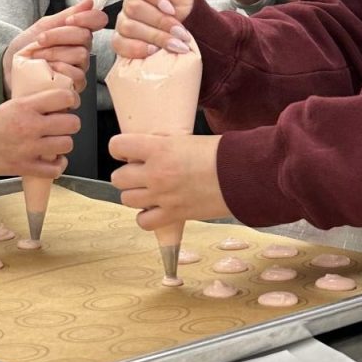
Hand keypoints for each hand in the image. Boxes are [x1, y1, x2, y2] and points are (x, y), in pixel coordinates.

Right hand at [0, 88, 78, 176]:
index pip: (63, 97)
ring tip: (56, 142)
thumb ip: (32, 106)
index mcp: (25, 106)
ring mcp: (28, 148)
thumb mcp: (9, 105)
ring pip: (67, 144)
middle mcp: (30, 126)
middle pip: (72, 123)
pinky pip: (55, 169)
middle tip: (63, 124)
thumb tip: (55, 106)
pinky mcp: (24, 167)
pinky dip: (58, 165)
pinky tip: (52, 160)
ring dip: (64, 144)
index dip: (71, 100)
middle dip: (70, 123)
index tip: (69, 103)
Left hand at [3, 0, 106, 94]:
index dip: (87, 18)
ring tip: (38, 57)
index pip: (98, 20)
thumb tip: (89, 2)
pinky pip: (77, 75)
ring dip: (54, 53)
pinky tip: (46, 69)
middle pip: (86, 37)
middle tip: (40, 40)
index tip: (68, 20)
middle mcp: (82, 50)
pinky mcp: (75, 86)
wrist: (9, 70)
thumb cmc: (25, 48)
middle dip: (59, 35)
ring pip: (81, 55)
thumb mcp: (42, 26)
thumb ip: (66, 14)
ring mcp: (80, 68)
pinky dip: (58, 69)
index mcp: (77, 33)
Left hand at [109, 132, 230, 228]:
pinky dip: (146, 217)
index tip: (125, 152)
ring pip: (126, 200)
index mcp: (158, 148)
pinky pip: (144, 222)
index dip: (119, 149)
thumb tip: (152, 152)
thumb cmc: (222, 154)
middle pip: (118, 178)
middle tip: (141, 173)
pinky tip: (156, 209)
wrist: (243, 174)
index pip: (117, 146)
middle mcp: (155, 173)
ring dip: (135, 196)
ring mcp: (163, 196)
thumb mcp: (186, 140)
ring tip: (149, 191)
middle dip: (127, 176)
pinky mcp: (174, 215)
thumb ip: (164, 147)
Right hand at [113, 0, 196, 59]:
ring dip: (156, 37)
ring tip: (177, 44)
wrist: (194, 34)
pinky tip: (154, 51)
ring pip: (129, 26)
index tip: (171, 7)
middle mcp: (128, 2)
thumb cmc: (185, 10)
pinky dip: (138, 49)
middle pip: (133, 7)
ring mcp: (123, 22)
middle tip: (181, 32)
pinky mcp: (121, 41)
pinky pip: (120, 44)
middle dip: (161, 21)